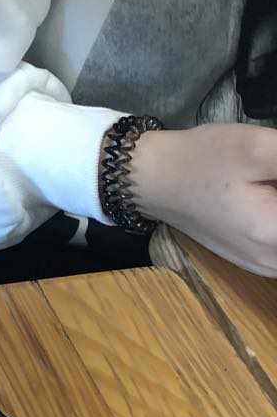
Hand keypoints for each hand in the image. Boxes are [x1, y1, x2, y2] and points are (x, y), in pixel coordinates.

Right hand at [130, 124, 276, 275]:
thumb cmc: (201, 161)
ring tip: (267, 184)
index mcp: (274, 235)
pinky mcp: (260, 262)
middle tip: (269, 175)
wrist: (151, 180)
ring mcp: (267, 268)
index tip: (275, 173)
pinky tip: (268, 196)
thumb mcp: (257, 148)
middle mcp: (274, 263)